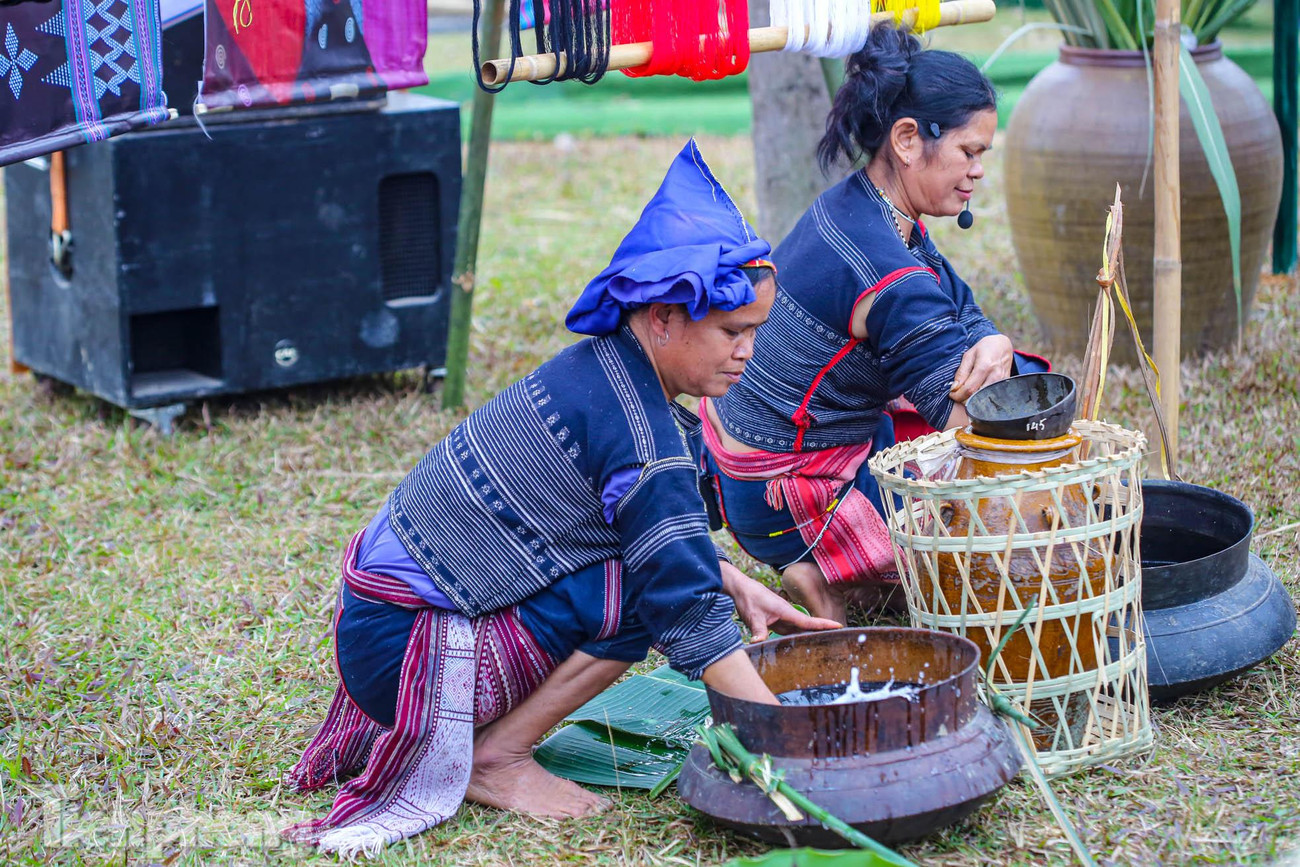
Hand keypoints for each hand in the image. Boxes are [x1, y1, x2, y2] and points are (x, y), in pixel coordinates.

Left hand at [718, 561, 841, 641]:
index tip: (839, 625)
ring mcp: (782, 618)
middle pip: (806, 627)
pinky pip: (787, 632)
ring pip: (797, 630)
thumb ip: (758, 630)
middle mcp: (787, 615)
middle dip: (820, 633)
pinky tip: (796, 647)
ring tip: (820, 648)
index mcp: (786, 611)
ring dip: (807, 637)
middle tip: (836, 642)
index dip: (824, 624)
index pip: (808, 621)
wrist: (741, 588)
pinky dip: (793, 638)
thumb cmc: (749, 598)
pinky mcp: (775, 621)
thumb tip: (757, 643)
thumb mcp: (753, 616)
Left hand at [949, 334, 1013, 402]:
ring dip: (974, 400)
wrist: (1003, 346)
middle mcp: (995, 376)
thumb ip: (961, 372)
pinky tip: (977, 391)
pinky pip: (991, 396)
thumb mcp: (969, 356)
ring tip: (967, 393)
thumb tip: (954, 388)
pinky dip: (982, 397)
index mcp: (984, 367)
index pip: (969, 389)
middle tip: (958, 395)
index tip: (952, 395)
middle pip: (977, 397)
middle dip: (965, 400)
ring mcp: (1002, 382)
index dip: (958, 395)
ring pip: (985, 399)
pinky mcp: (1006, 386)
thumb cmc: (984, 349)